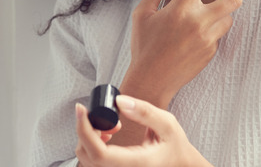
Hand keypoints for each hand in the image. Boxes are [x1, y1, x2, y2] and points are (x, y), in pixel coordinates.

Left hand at [75, 95, 212, 166]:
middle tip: (105, 116)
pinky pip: (91, 160)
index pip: (99, 153)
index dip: (84, 130)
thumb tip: (119, 101)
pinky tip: (108, 135)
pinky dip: (92, 144)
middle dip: (86, 129)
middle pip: (86, 155)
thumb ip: (145, 112)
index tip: (81, 108)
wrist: (179, 165)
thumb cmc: (175, 146)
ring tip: (111, 125)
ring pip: (85, 158)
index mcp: (136, 164)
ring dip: (89, 136)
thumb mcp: (168, 124)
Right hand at [122, 0, 243, 107]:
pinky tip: (196, 32)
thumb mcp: (143, 14)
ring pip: (228, 17)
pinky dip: (213, 28)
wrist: (151, 81)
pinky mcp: (211, 52)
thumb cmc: (144, 46)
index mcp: (180, 9)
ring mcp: (207, 39)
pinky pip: (219, 34)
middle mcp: (198, 22)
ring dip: (223, 10)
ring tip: (209, 10)